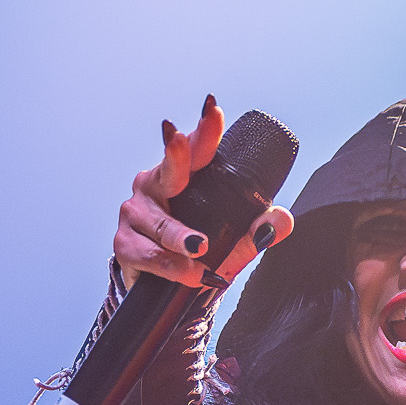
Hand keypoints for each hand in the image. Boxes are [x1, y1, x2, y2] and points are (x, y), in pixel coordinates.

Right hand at [114, 97, 294, 291]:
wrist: (162, 294)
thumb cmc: (195, 256)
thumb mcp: (231, 245)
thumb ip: (255, 232)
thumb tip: (281, 220)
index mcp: (181, 179)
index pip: (197, 151)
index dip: (205, 131)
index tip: (214, 110)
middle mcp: (154, 188)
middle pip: (169, 170)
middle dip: (177, 154)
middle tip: (181, 140)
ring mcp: (136, 214)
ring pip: (162, 224)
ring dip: (181, 237)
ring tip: (200, 250)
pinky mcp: (125, 244)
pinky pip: (152, 254)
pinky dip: (172, 265)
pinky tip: (187, 272)